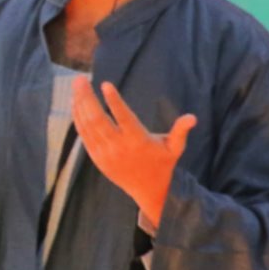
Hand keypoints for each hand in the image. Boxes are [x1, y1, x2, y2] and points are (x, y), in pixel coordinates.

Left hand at [71, 78, 195, 227]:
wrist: (148, 191)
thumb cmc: (163, 163)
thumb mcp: (175, 148)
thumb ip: (181, 131)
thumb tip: (193, 117)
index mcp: (138, 141)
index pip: (124, 118)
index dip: (114, 101)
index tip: (105, 84)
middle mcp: (119, 147)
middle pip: (98, 120)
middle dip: (87, 98)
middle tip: (81, 79)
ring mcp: (105, 153)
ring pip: (87, 126)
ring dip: (80, 104)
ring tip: (77, 85)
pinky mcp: (97, 158)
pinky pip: (84, 135)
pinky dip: (78, 118)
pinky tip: (75, 102)